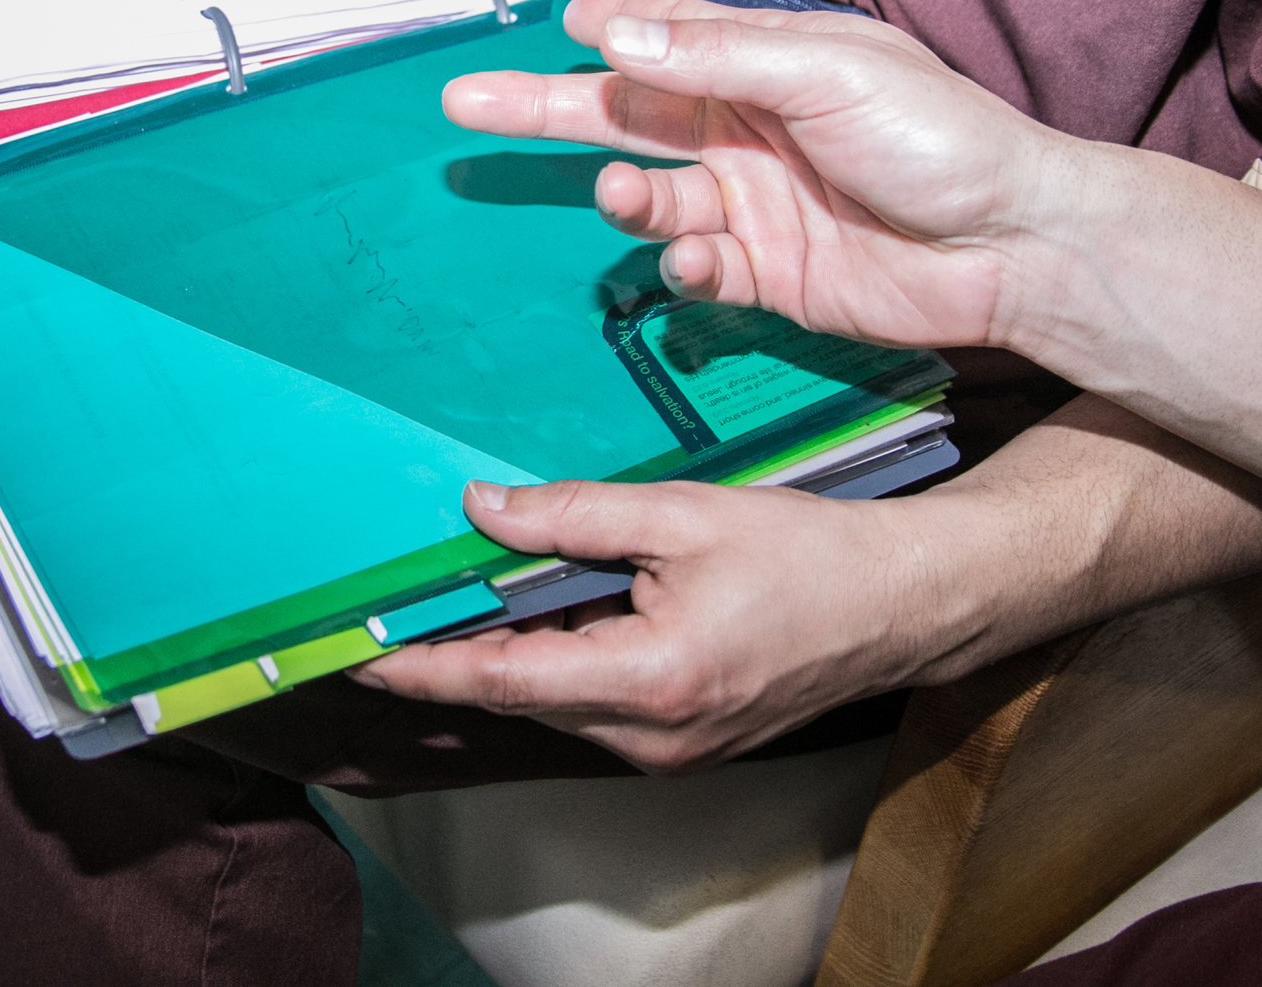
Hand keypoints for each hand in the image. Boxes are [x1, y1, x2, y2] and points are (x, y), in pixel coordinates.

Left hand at [356, 477, 973, 769]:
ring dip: (522, 644)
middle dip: (465, 640)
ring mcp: (670, 751)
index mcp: (650, 681)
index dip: (419, 667)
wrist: (907, 604)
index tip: (354, 653)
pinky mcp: (684, 744)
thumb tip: (483, 510)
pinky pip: (598, 701)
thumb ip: (575, 514)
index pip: (500, 680)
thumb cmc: (812, 555)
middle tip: (412, 586)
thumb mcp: (686, 513)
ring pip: (558, 697)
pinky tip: (572, 602)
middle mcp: (652, 738)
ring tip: (495, 578)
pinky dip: (570, 655)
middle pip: (523, 690)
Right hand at [442, 0, 1082, 353]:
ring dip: (622, 195)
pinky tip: (691, 258)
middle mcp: (745, 128)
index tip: (546, 29)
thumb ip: (714, 56)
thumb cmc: (939, 138)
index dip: (600, 35)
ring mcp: (751, 203)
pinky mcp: (764, 273)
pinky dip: (677, 264)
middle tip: (467, 104)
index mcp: (764, 63)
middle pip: (623, 116)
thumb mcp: (825, 71)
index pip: (660, 40)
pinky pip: (691, 266)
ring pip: (649, 195)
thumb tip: (612, 38)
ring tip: (620, 194)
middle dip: (546, 111)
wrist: (1013, 246)